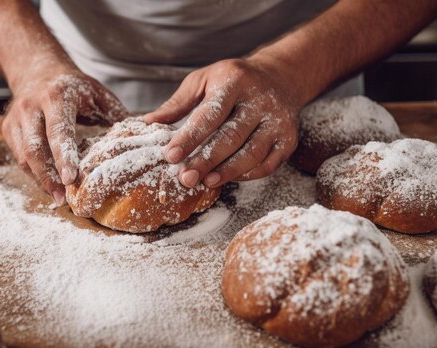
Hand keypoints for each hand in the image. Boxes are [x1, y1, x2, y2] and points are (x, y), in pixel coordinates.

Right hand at [2, 62, 127, 204]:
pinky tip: (49, 185)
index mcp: (56, 97)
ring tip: (58, 197)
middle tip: (63, 198)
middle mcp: (31, 108)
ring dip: (41, 180)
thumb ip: (115, 112)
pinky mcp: (9, 130)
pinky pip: (19, 158)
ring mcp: (16, 119)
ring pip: (24, 157)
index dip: (64, 156)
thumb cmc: (72, 86)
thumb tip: (140, 133)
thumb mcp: (96, 92)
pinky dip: (34, 174)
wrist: (36, 71)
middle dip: (48, 176)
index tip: (71, 178)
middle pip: (35, 149)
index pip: (58, 130)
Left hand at [143, 58, 300, 187]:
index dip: (189, 137)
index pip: (210, 114)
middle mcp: (260, 101)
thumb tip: (148, 122)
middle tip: (185, 178)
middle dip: (206, 160)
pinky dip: (247, 174)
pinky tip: (227, 178)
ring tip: (205, 182)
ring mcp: (278, 121)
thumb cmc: (233, 81)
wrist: (280, 76)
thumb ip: (178, 103)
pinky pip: (268, 163)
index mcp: (235, 82)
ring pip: (252, 153)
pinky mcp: (288, 139)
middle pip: (231, 136)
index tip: (170, 155)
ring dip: (227, 171)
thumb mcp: (204, 80)